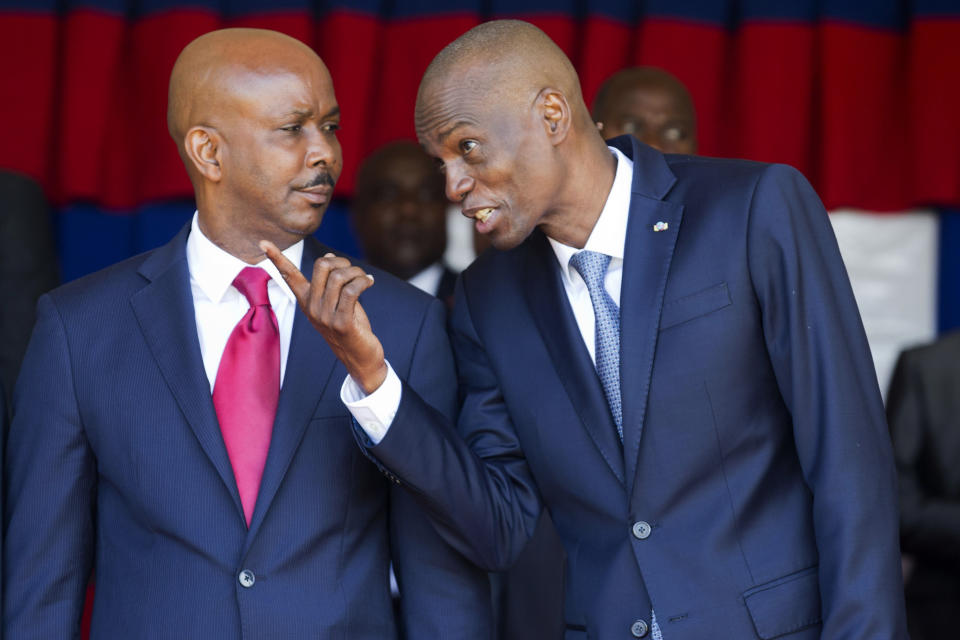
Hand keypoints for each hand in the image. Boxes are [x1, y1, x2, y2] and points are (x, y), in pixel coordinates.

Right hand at [260, 240, 387, 393]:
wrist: (359, 358)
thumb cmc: (350, 326)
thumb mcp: (336, 302)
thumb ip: (331, 282)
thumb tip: (329, 256)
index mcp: (307, 301)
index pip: (289, 276)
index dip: (277, 258)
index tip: (262, 243)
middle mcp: (312, 308)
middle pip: (322, 266)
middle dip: (342, 261)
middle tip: (354, 271)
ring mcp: (325, 317)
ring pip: (340, 277)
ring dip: (357, 273)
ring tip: (365, 279)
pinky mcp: (341, 323)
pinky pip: (351, 291)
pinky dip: (364, 282)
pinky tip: (370, 282)